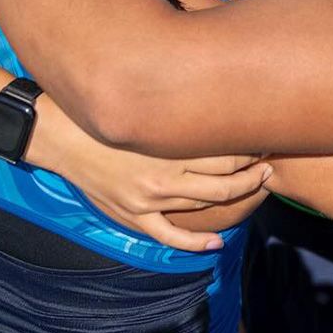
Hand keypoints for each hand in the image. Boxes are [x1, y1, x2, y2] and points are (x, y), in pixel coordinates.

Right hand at [52, 121, 271, 251]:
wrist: (64, 137)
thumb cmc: (109, 115)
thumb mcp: (146, 107)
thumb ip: (177, 107)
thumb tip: (208, 90)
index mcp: (170, 145)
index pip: (226, 151)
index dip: (250, 148)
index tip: (263, 138)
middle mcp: (165, 174)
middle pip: (224, 179)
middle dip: (252, 173)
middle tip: (268, 164)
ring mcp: (149, 199)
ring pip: (205, 203)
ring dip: (234, 197)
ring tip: (255, 187)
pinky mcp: (134, 215)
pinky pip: (170, 236)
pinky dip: (195, 242)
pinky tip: (216, 243)